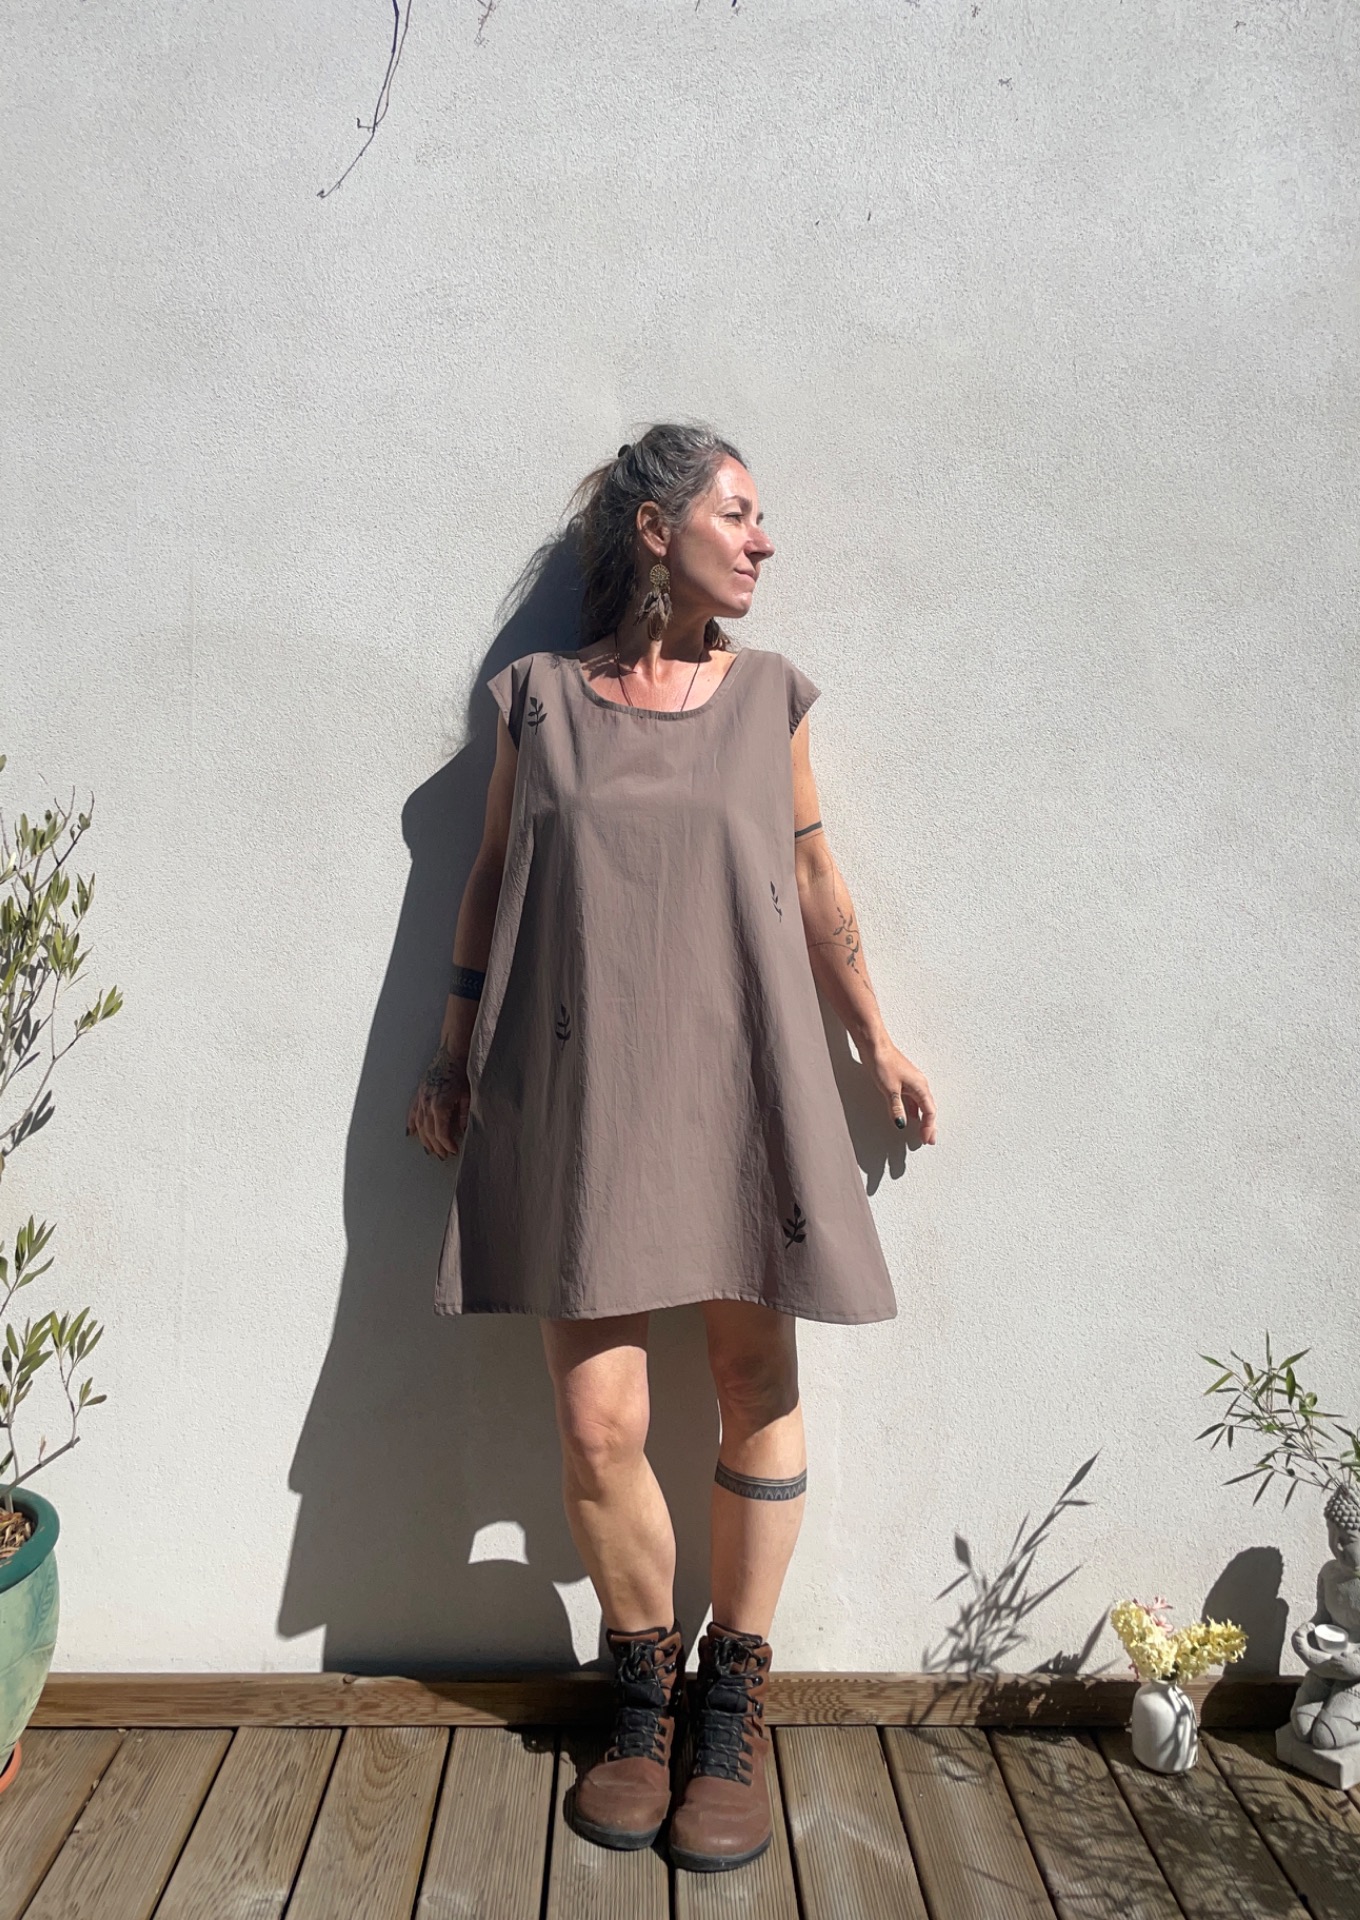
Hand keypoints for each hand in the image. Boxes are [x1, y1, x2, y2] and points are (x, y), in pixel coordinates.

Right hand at [406, 1043, 469, 1159]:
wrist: (450, 1054)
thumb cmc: (461, 1072)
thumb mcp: (467, 1096)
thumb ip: (463, 1115)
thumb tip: (462, 1131)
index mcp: (440, 1107)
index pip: (441, 1134)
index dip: (447, 1145)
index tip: (453, 1151)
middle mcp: (427, 1105)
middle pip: (429, 1133)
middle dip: (436, 1146)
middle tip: (443, 1155)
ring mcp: (421, 1099)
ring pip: (419, 1125)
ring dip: (424, 1139)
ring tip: (430, 1149)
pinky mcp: (419, 1093)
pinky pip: (412, 1112)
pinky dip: (411, 1123)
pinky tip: (411, 1132)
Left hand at [865, 1038, 936, 1143]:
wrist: (875, 1046)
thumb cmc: (884, 1063)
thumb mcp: (890, 1090)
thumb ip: (896, 1109)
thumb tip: (901, 1124)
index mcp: (920, 1087)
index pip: (929, 1112)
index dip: (929, 1127)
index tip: (925, 1139)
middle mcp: (919, 1084)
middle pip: (928, 1109)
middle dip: (929, 1126)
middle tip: (928, 1140)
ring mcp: (912, 1082)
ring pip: (921, 1105)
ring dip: (922, 1119)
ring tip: (921, 1132)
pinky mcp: (903, 1080)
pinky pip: (912, 1099)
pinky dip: (912, 1110)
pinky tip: (908, 1116)